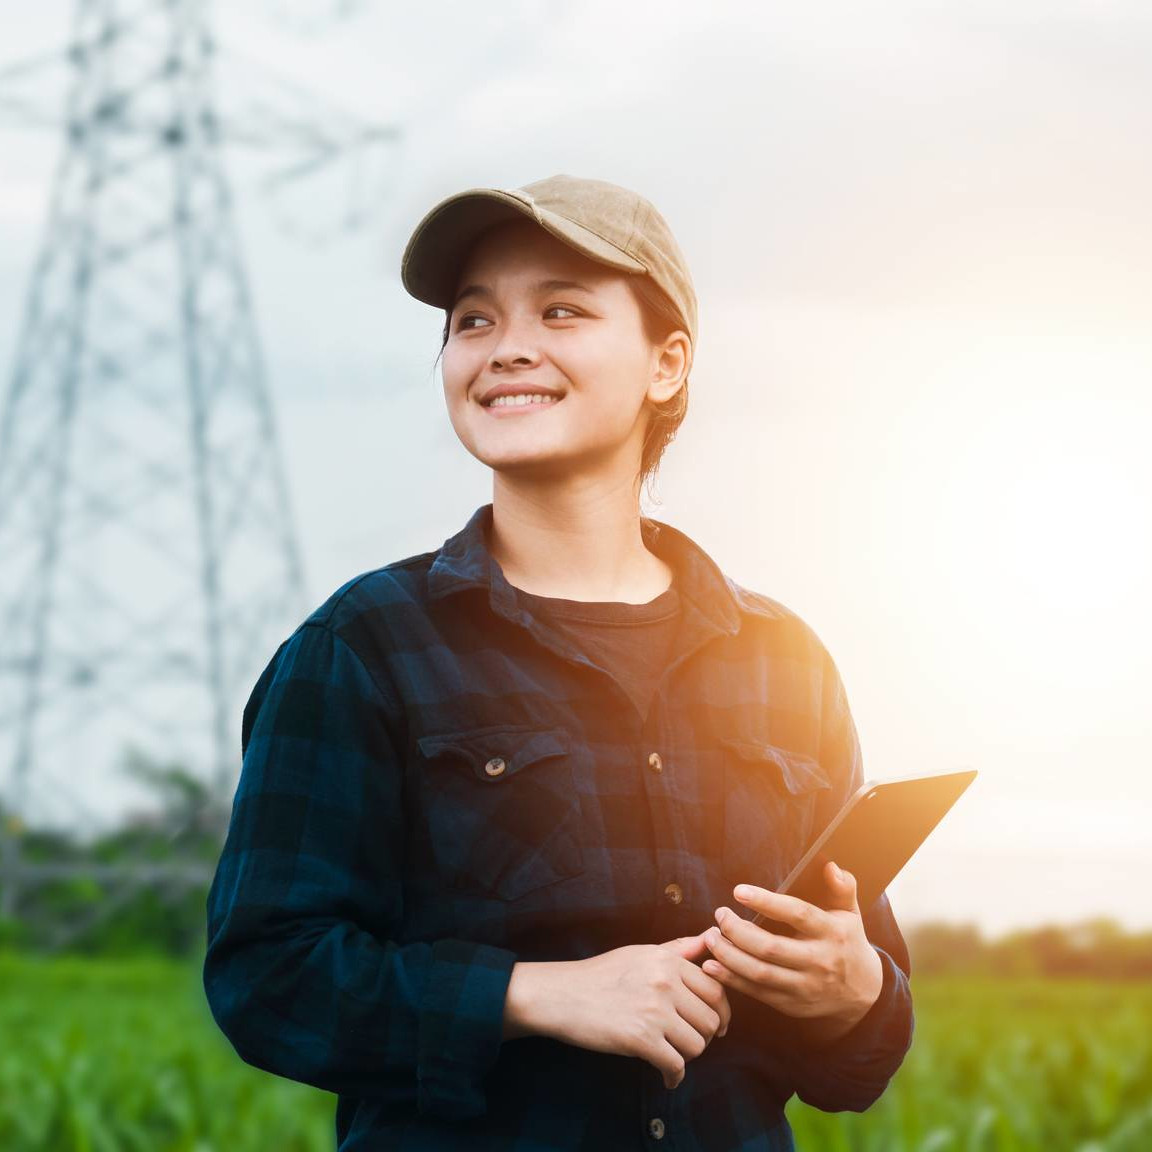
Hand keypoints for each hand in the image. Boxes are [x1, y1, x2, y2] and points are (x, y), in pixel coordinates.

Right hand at [502, 936, 730, 1089]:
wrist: (562, 995)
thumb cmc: (601, 974)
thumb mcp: (641, 953)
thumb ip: (679, 949)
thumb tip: (712, 936)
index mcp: (668, 960)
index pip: (715, 989)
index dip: (721, 1011)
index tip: (717, 1025)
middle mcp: (665, 982)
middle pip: (711, 1019)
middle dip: (705, 1037)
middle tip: (690, 1043)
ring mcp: (654, 1010)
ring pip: (697, 1045)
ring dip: (688, 1056)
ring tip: (673, 1055)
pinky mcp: (640, 1038)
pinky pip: (675, 1065)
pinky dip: (674, 1076)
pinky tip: (666, 1077)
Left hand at [700, 861, 882, 1042]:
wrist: (863, 993)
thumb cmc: (848, 942)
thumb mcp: (850, 913)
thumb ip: (842, 887)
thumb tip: (830, 866)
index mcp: (832, 933)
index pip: (797, 914)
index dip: (766, 902)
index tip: (738, 891)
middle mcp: (819, 961)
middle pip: (771, 948)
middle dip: (737, 931)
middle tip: (719, 915)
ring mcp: (805, 986)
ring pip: (760, 973)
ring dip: (729, 956)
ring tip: (709, 937)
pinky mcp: (792, 1004)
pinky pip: (757, 993)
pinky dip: (731, 980)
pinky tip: (711, 966)